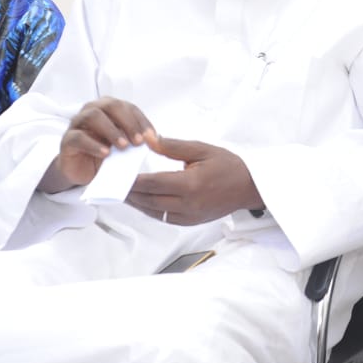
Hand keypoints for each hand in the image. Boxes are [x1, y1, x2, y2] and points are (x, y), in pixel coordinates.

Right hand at [39, 97, 155, 192]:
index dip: (141, 120)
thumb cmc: (106, 153)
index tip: (152, 136)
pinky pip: (78, 137)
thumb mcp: (124, 146)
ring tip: (123, 146)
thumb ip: (136, 139)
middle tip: (139, 141)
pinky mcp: (67, 140)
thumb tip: (156, 140)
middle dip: (128, 122)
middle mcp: (93, 110)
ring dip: (111, 130)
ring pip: (93, 116)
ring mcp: (77, 124)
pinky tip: (106, 154)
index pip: (129, 108)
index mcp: (109, 108)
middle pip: (111, 106)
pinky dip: (93, 144)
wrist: (82, 170)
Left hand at [125, 136, 262, 225]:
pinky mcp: (190, 222)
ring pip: (153, 211)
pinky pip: (163, 217)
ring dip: (136, 202)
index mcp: (190, 184)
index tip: (117, 174)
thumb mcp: (201, 149)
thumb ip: (172, 146)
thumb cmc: (228, 166)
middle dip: (129, 192)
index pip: (152, 183)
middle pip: (148, 199)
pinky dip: (149, 209)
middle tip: (113, 184)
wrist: (249, 187)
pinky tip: (142, 200)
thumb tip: (148, 140)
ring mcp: (188, 216)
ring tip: (122, 192)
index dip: (132, 180)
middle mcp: (188, 204)